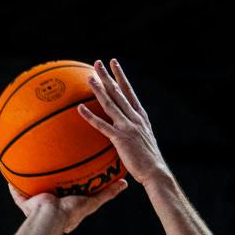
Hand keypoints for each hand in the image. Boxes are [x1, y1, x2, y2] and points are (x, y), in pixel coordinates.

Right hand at [10, 178, 127, 233]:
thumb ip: (108, 193)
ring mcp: (36, 205)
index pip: (65, 193)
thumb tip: (124, 184)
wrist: (52, 217)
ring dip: (28, 183)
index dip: (66, 186)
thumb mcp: (93, 201)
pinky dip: (13, 188)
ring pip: (31, 192)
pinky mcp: (26, 204)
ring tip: (26, 167)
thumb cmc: (72, 211)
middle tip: (49, 168)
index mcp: (64, 207)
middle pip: (48, 190)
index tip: (68, 175)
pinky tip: (9, 177)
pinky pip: (17, 195)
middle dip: (47, 182)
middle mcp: (50, 206)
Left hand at [77, 58, 168, 184]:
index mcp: (140, 116)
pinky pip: (102, 125)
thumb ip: (134, 130)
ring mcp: (127, 127)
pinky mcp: (120, 139)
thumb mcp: (143, 139)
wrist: (155, 171)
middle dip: (108, 76)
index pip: (129, 91)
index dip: (121, 76)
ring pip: (110, 104)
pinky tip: (80, 108)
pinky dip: (90, 116)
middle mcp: (134, 118)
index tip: (114, 63)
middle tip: (97, 62)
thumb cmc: (148, 160)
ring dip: (99, 89)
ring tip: (88, 78)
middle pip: (118, 92)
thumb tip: (123, 128)